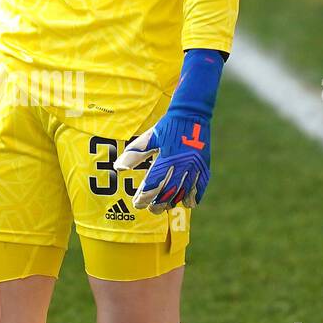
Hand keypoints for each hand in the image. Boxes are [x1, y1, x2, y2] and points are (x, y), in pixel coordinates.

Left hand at [113, 48, 224, 211]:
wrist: (192, 113)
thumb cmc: (167, 126)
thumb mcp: (149, 138)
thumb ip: (134, 154)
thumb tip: (118, 168)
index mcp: (166, 157)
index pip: (153, 183)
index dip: (144, 196)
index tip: (137, 203)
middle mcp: (182, 164)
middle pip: (169, 192)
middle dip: (158, 204)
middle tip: (150, 209)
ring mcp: (195, 166)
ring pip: (184, 191)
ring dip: (174, 202)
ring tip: (165, 206)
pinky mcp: (204, 165)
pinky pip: (200, 186)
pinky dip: (194, 196)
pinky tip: (187, 203)